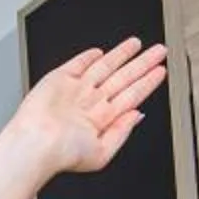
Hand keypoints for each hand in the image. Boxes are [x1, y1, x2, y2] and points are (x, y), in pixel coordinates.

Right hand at [8, 39, 167, 177]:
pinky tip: (101, 51)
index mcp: (102, 120)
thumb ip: (121, 133)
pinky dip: (89, 56)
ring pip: (105, 67)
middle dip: (143, 64)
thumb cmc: (63, 154)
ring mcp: (76, 90)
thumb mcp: (103, 153)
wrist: (37, 143)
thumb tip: (137, 116)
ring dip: (122, 55)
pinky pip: (78, 64)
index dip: (148, 82)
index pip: (132, 95)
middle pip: (123, 77)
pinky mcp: (59, 79)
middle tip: (160, 51)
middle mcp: (91, 103)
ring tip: (138, 44)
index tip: (161, 71)